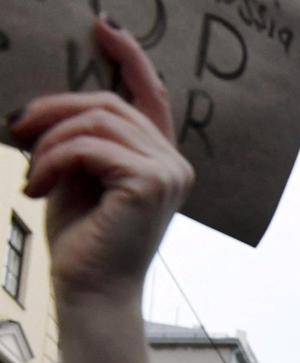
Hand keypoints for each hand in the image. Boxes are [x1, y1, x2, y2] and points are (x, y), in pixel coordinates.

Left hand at [9, 18, 191, 307]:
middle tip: (16, 129)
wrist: (91, 291)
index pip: (151, 95)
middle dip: (55, 110)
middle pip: (109, 104)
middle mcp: (175, 163)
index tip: (102, 26)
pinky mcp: (150, 183)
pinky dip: (52, 161)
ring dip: (49, 141)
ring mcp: (168, 173)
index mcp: (162, 160)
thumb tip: (56, 101)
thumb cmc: (84, 240)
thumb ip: (85, 138)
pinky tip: (36, 188)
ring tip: (29, 171)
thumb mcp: (81, 176)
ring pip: (96, 122)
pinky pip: (88, 147)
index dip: (129, 56)